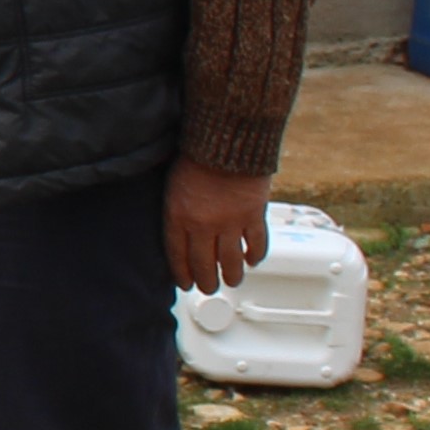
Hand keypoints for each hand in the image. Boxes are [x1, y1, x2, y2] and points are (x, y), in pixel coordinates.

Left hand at [165, 157, 272, 297]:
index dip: (182, 273)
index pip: (178, 256)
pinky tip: (252, 260)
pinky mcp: (254, 215)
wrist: (226, 141)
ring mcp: (231, 222)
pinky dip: (255, 255)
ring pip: (232, 261)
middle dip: (207, 281)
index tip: (186, 284)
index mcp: (177, 217)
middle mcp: (203, 225)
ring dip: (233, 275)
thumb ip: (177, 211)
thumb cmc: (194, 156)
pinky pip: (257, 244)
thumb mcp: (172, 186)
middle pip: (205, 264)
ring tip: (232, 281)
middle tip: (209, 288)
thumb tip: (182, 231)